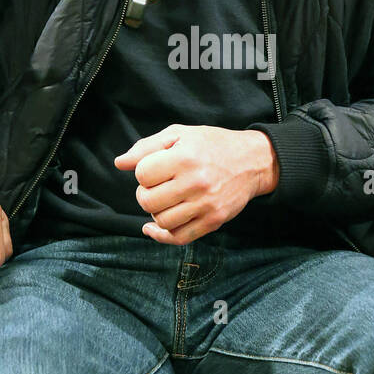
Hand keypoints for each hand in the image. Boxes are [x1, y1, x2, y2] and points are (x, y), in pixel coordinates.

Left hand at [113, 125, 278, 244]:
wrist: (253, 161)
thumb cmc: (212, 144)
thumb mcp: (180, 134)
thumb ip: (147, 147)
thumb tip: (119, 163)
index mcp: (185, 157)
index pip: (142, 174)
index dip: (142, 172)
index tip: (154, 168)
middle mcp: (196, 183)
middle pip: (148, 201)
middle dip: (144, 194)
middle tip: (156, 186)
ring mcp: (206, 205)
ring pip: (162, 221)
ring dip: (155, 212)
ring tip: (164, 200)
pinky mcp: (214, 221)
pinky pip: (179, 238)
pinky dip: (161, 235)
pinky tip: (153, 227)